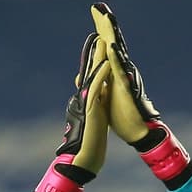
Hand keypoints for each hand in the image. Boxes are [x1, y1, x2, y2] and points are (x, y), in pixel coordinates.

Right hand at [30, 34, 110, 191]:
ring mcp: (88, 102)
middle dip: (94, 53)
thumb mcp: (94, 118)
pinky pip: (97, 87)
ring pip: (93, 75)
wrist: (85, 157)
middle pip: (90, 70)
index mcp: (89, 99)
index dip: (95, 60)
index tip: (97, 44)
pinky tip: (106, 63)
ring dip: (97, 58)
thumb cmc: (90, 140)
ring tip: (101, 40)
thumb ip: (94, 105)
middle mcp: (86, 97)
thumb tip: (94, 98)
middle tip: (96, 34)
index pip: (92, 76)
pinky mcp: (92, 108)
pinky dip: (102, 74)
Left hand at [90, 2, 159, 143]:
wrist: (136, 131)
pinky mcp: (126, 88)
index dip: (100, 28)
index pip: (106, 45)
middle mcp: (121, 69)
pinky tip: (111, 45)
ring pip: (117, 51)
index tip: (95, 10)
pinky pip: (120, 70)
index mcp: (114, 70)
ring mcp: (124, 77)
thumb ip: (94, 82)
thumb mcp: (102, 95)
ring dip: (112, 34)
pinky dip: (115, 57)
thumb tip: (80, 75)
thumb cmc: (121, 114)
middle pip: (112, 42)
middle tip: (98, 5)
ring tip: (106, 17)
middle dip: (105, 24)